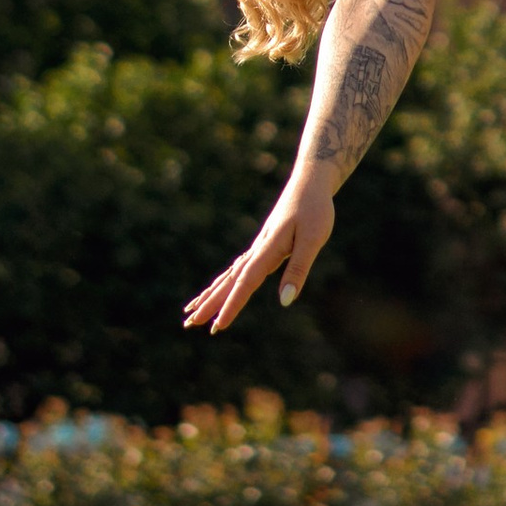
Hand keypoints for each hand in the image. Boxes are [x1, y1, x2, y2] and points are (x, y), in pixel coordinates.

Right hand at [183, 171, 335, 335]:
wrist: (310, 180)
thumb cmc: (315, 209)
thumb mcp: (313, 240)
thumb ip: (298, 269)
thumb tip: (284, 302)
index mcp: (267, 249)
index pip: (245, 283)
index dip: (232, 305)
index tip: (218, 325)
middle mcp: (257, 249)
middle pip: (228, 281)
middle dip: (210, 303)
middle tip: (189, 323)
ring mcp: (258, 246)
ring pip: (229, 275)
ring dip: (211, 293)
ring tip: (192, 310)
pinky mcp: (263, 244)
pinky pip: (238, 268)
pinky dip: (225, 280)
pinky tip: (221, 287)